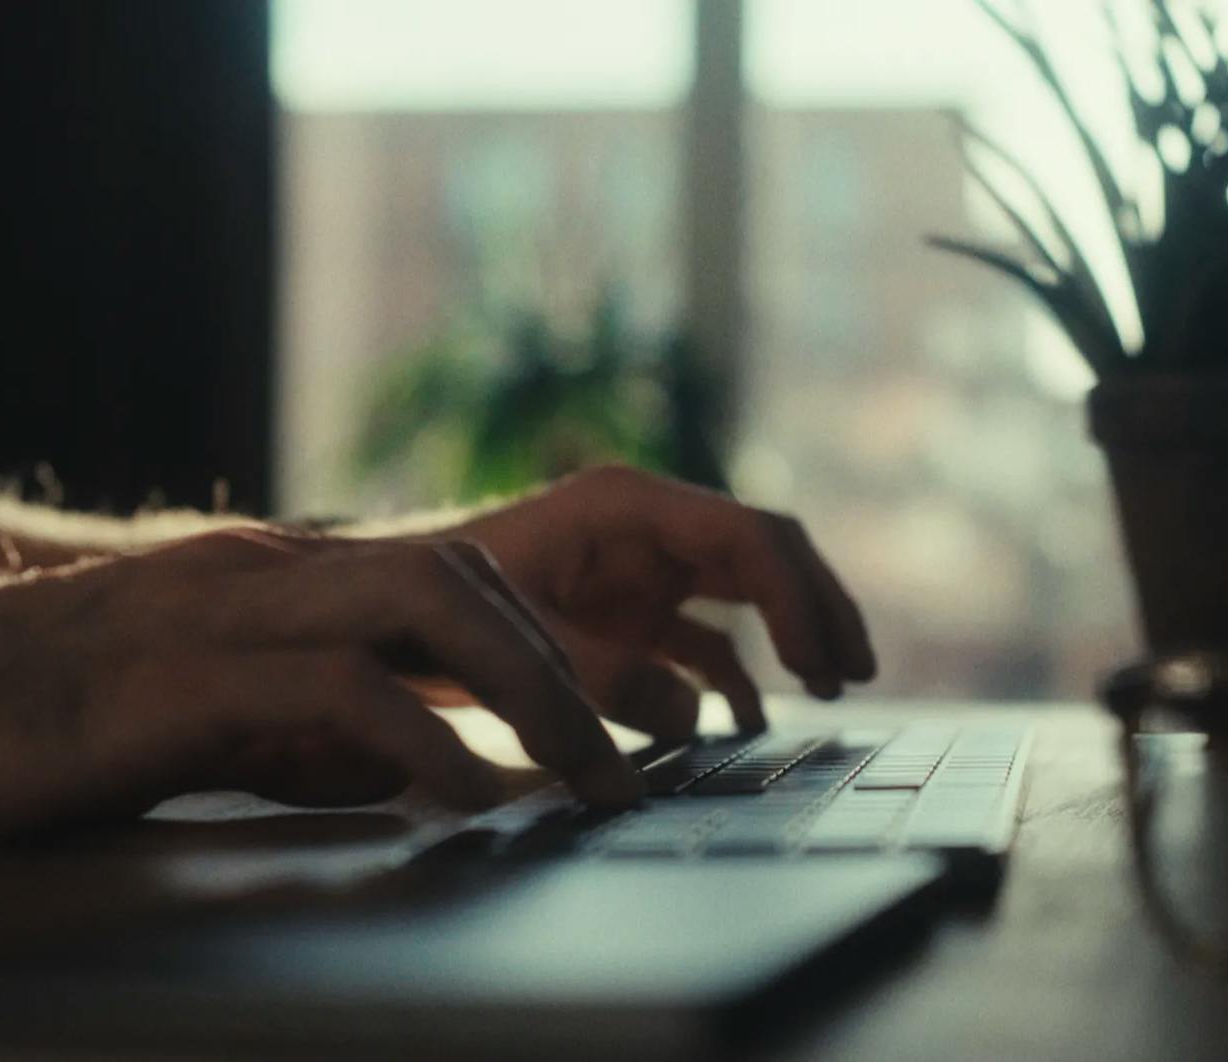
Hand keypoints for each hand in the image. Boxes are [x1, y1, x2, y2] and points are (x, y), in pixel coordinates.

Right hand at [0, 529, 642, 836]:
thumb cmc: (21, 721)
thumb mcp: (197, 721)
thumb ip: (300, 731)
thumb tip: (404, 773)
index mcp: (275, 584)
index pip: (454, 583)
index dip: (555, 645)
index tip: (626, 724)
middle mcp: (262, 574)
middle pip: (468, 578)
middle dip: (575, 666)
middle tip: (642, 763)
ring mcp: (215, 610)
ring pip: (423, 603)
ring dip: (528, 688)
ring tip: (590, 779)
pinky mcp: (162, 674)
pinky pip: (325, 686)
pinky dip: (415, 737)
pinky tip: (463, 798)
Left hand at [427, 465, 876, 742]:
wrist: (372, 609)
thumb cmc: (432, 607)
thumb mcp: (517, 637)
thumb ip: (602, 676)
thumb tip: (696, 722)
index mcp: (627, 505)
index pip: (746, 535)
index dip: (797, 596)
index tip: (821, 663)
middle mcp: (645, 527)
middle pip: (764, 552)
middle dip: (817, 607)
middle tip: (855, 670)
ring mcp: (639, 568)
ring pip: (745, 588)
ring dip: (791, 633)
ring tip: (832, 687)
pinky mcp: (625, 611)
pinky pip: (703, 638)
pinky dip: (732, 676)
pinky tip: (751, 719)